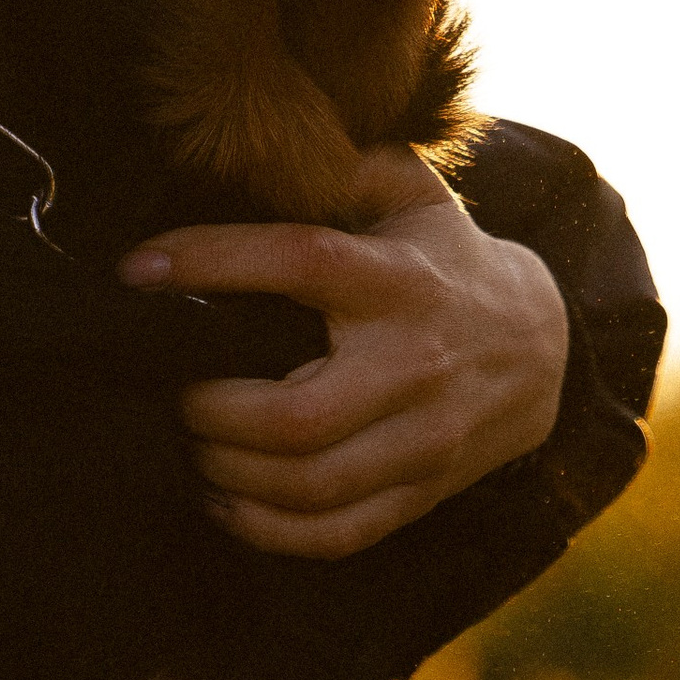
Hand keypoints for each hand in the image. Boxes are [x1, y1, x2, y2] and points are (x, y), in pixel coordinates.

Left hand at [120, 143, 570, 559]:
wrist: (543, 344)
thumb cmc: (443, 256)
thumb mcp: (408, 191)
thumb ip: (341, 163)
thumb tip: (255, 145)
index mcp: (397, 278)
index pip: (298, 262)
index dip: (210, 262)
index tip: (136, 270)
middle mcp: (413, 363)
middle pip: (296, 416)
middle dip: (209, 410)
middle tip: (169, 388)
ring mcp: (423, 440)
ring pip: (309, 486)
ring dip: (228, 473)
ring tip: (190, 444)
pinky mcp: (422, 493)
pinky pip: (337, 534)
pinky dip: (267, 530)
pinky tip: (224, 500)